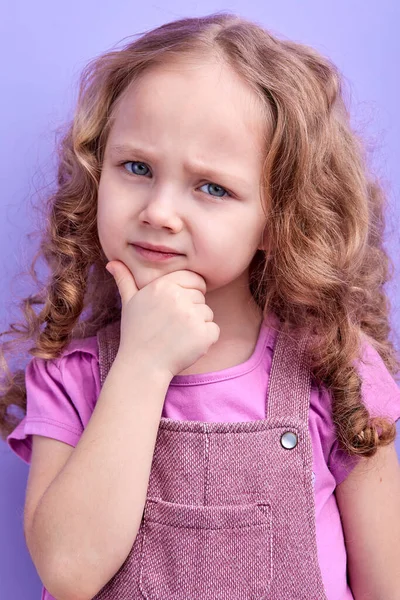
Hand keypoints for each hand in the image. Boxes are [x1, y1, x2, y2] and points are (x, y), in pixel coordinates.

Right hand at [105, 261, 219, 378]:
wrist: (142, 366)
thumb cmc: (136, 333)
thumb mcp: (128, 303)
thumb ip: (125, 279)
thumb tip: (112, 262)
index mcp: (164, 285)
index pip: (194, 278)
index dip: (189, 291)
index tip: (178, 307)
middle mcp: (179, 297)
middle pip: (201, 296)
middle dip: (191, 309)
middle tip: (172, 325)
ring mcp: (192, 316)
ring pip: (207, 313)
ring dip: (197, 325)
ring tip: (176, 335)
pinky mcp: (204, 334)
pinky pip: (213, 330)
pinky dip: (204, 339)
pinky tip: (186, 345)